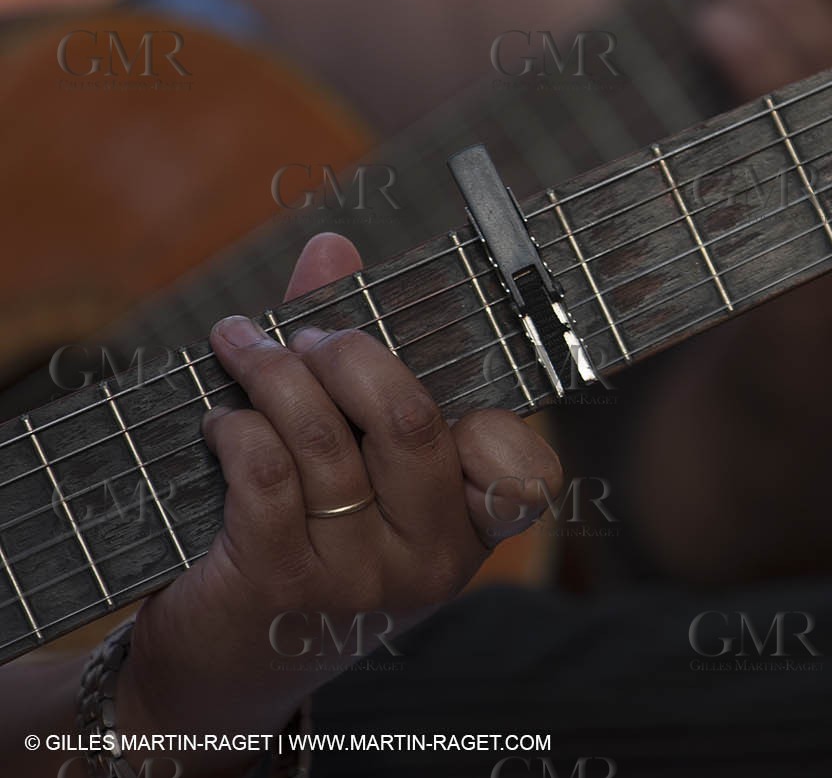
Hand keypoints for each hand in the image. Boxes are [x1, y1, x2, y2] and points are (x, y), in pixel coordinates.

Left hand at [117, 234, 561, 772]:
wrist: (233, 669)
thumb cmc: (310, 544)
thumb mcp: (357, 469)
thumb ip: (352, 353)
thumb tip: (332, 244)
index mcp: (469, 531)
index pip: (528, 475)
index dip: (499, 423)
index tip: (439, 370)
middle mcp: (430, 562)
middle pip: (412, 421)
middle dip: (349, 353)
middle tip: (308, 337)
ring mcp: (358, 579)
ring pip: (324, 439)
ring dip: (272, 373)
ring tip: (243, 349)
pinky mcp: (281, 585)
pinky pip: (265, 474)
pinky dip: (237, 427)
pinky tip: (221, 419)